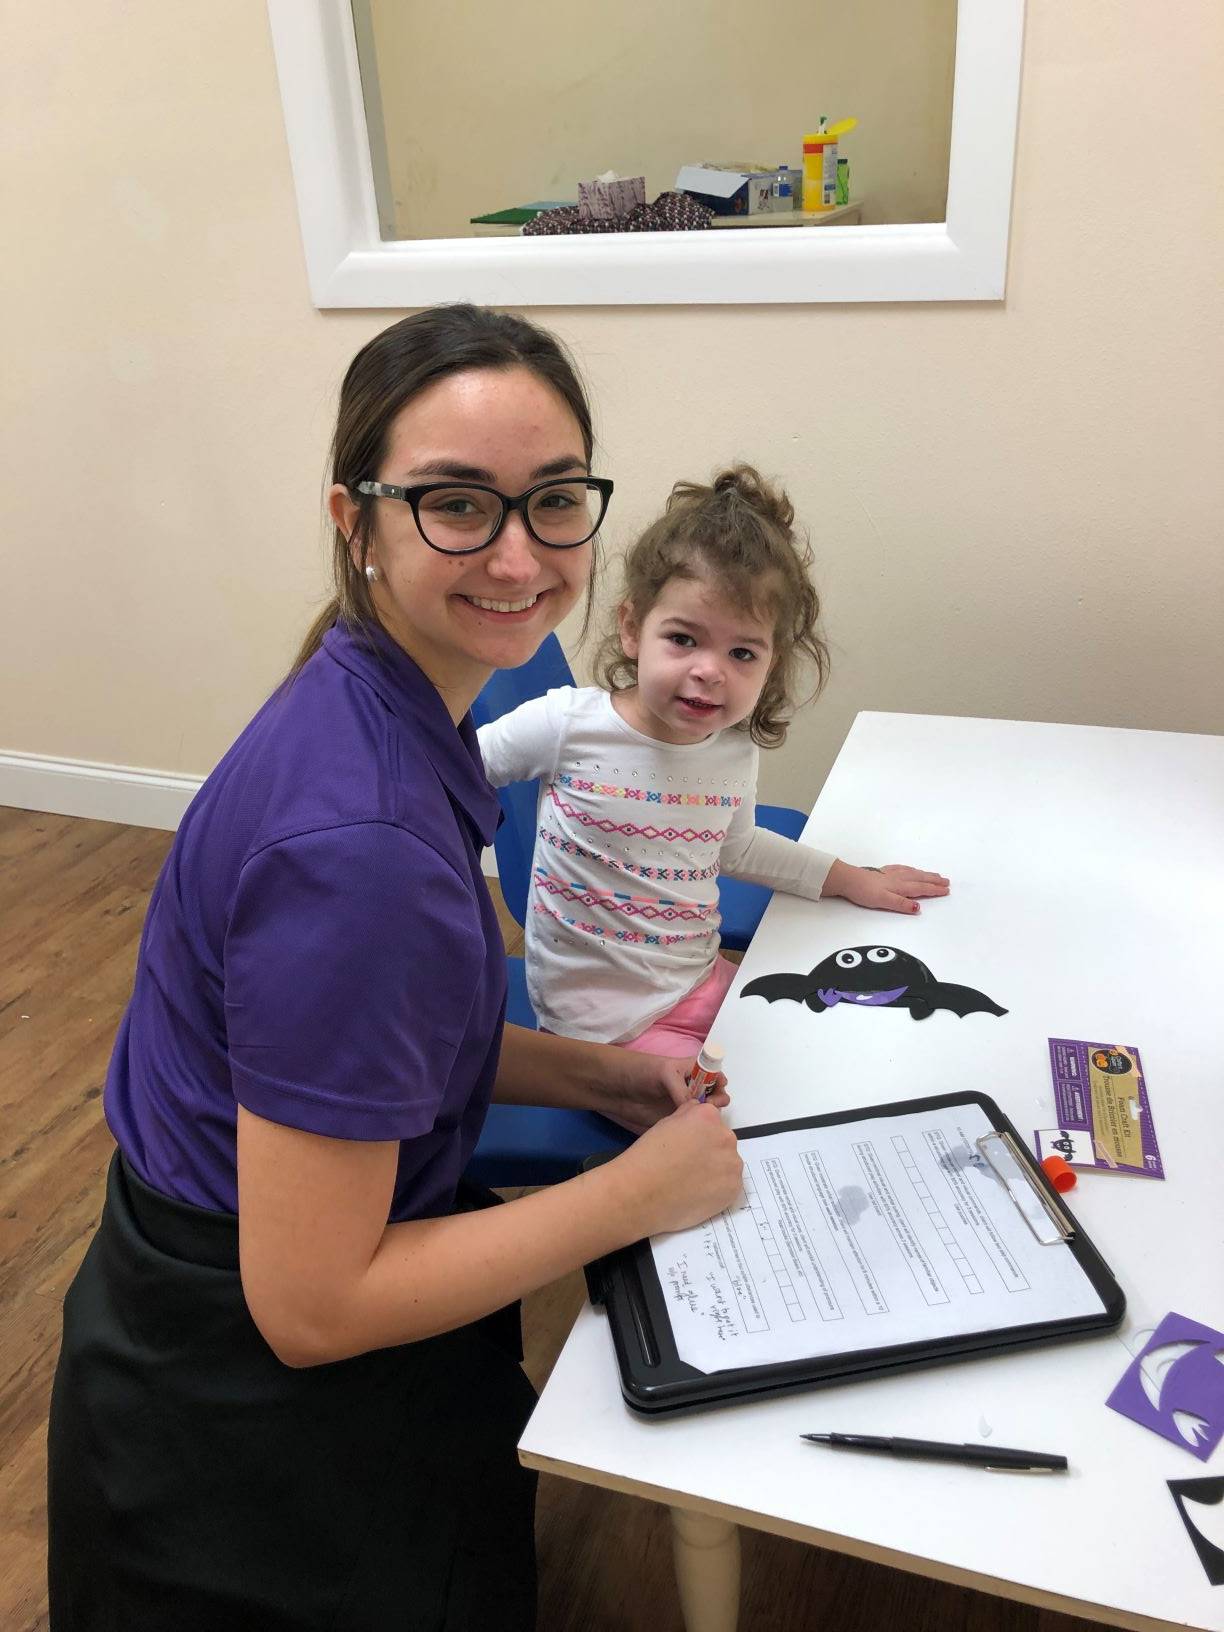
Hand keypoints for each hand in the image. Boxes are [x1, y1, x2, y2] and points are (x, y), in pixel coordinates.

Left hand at [593, 1048, 729, 1134]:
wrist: (616, 1088)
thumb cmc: (641, 1071)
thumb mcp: (664, 1073)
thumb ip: (681, 1089)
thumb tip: (695, 1108)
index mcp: (693, 1071)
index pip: (716, 1075)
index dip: (720, 1082)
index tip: (718, 1090)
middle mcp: (692, 1088)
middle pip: (715, 1096)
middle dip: (718, 1101)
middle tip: (710, 1107)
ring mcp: (684, 1106)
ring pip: (706, 1114)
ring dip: (709, 1118)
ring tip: (702, 1120)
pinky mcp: (675, 1122)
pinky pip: (691, 1127)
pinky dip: (697, 1131)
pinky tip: (696, 1133)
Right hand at [612, 1100, 742, 1235]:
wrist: (641, 1195)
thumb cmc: (647, 1158)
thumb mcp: (665, 1124)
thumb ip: (687, 1115)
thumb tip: (697, 1112)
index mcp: (708, 1116)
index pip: (711, 1119)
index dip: (697, 1134)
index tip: (684, 1146)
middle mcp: (726, 1137)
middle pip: (722, 1140)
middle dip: (709, 1150)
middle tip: (686, 1166)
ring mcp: (732, 1164)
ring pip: (727, 1163)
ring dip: (715, 1169)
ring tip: (691, 1182)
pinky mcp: (734, 1189)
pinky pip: (729, 1184)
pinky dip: (718, 1188)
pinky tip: (697, 1193)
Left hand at [824, 859, 949, 915]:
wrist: (848, 880)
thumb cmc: (865, 892)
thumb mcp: (884, 901)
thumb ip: (901, 904)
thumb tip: (918, 907)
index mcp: (900, 887)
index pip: (921, 888)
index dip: (934, 890)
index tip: (946, 890)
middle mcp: (898, 878)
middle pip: (920, 879)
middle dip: (934, 881)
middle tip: (946, 881)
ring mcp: (890, 874)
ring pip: (913, 873)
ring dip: (925, 874)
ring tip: (934, 874)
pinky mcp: (882, 872)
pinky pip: (902, 868)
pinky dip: (910, 869)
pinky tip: (910, 869)